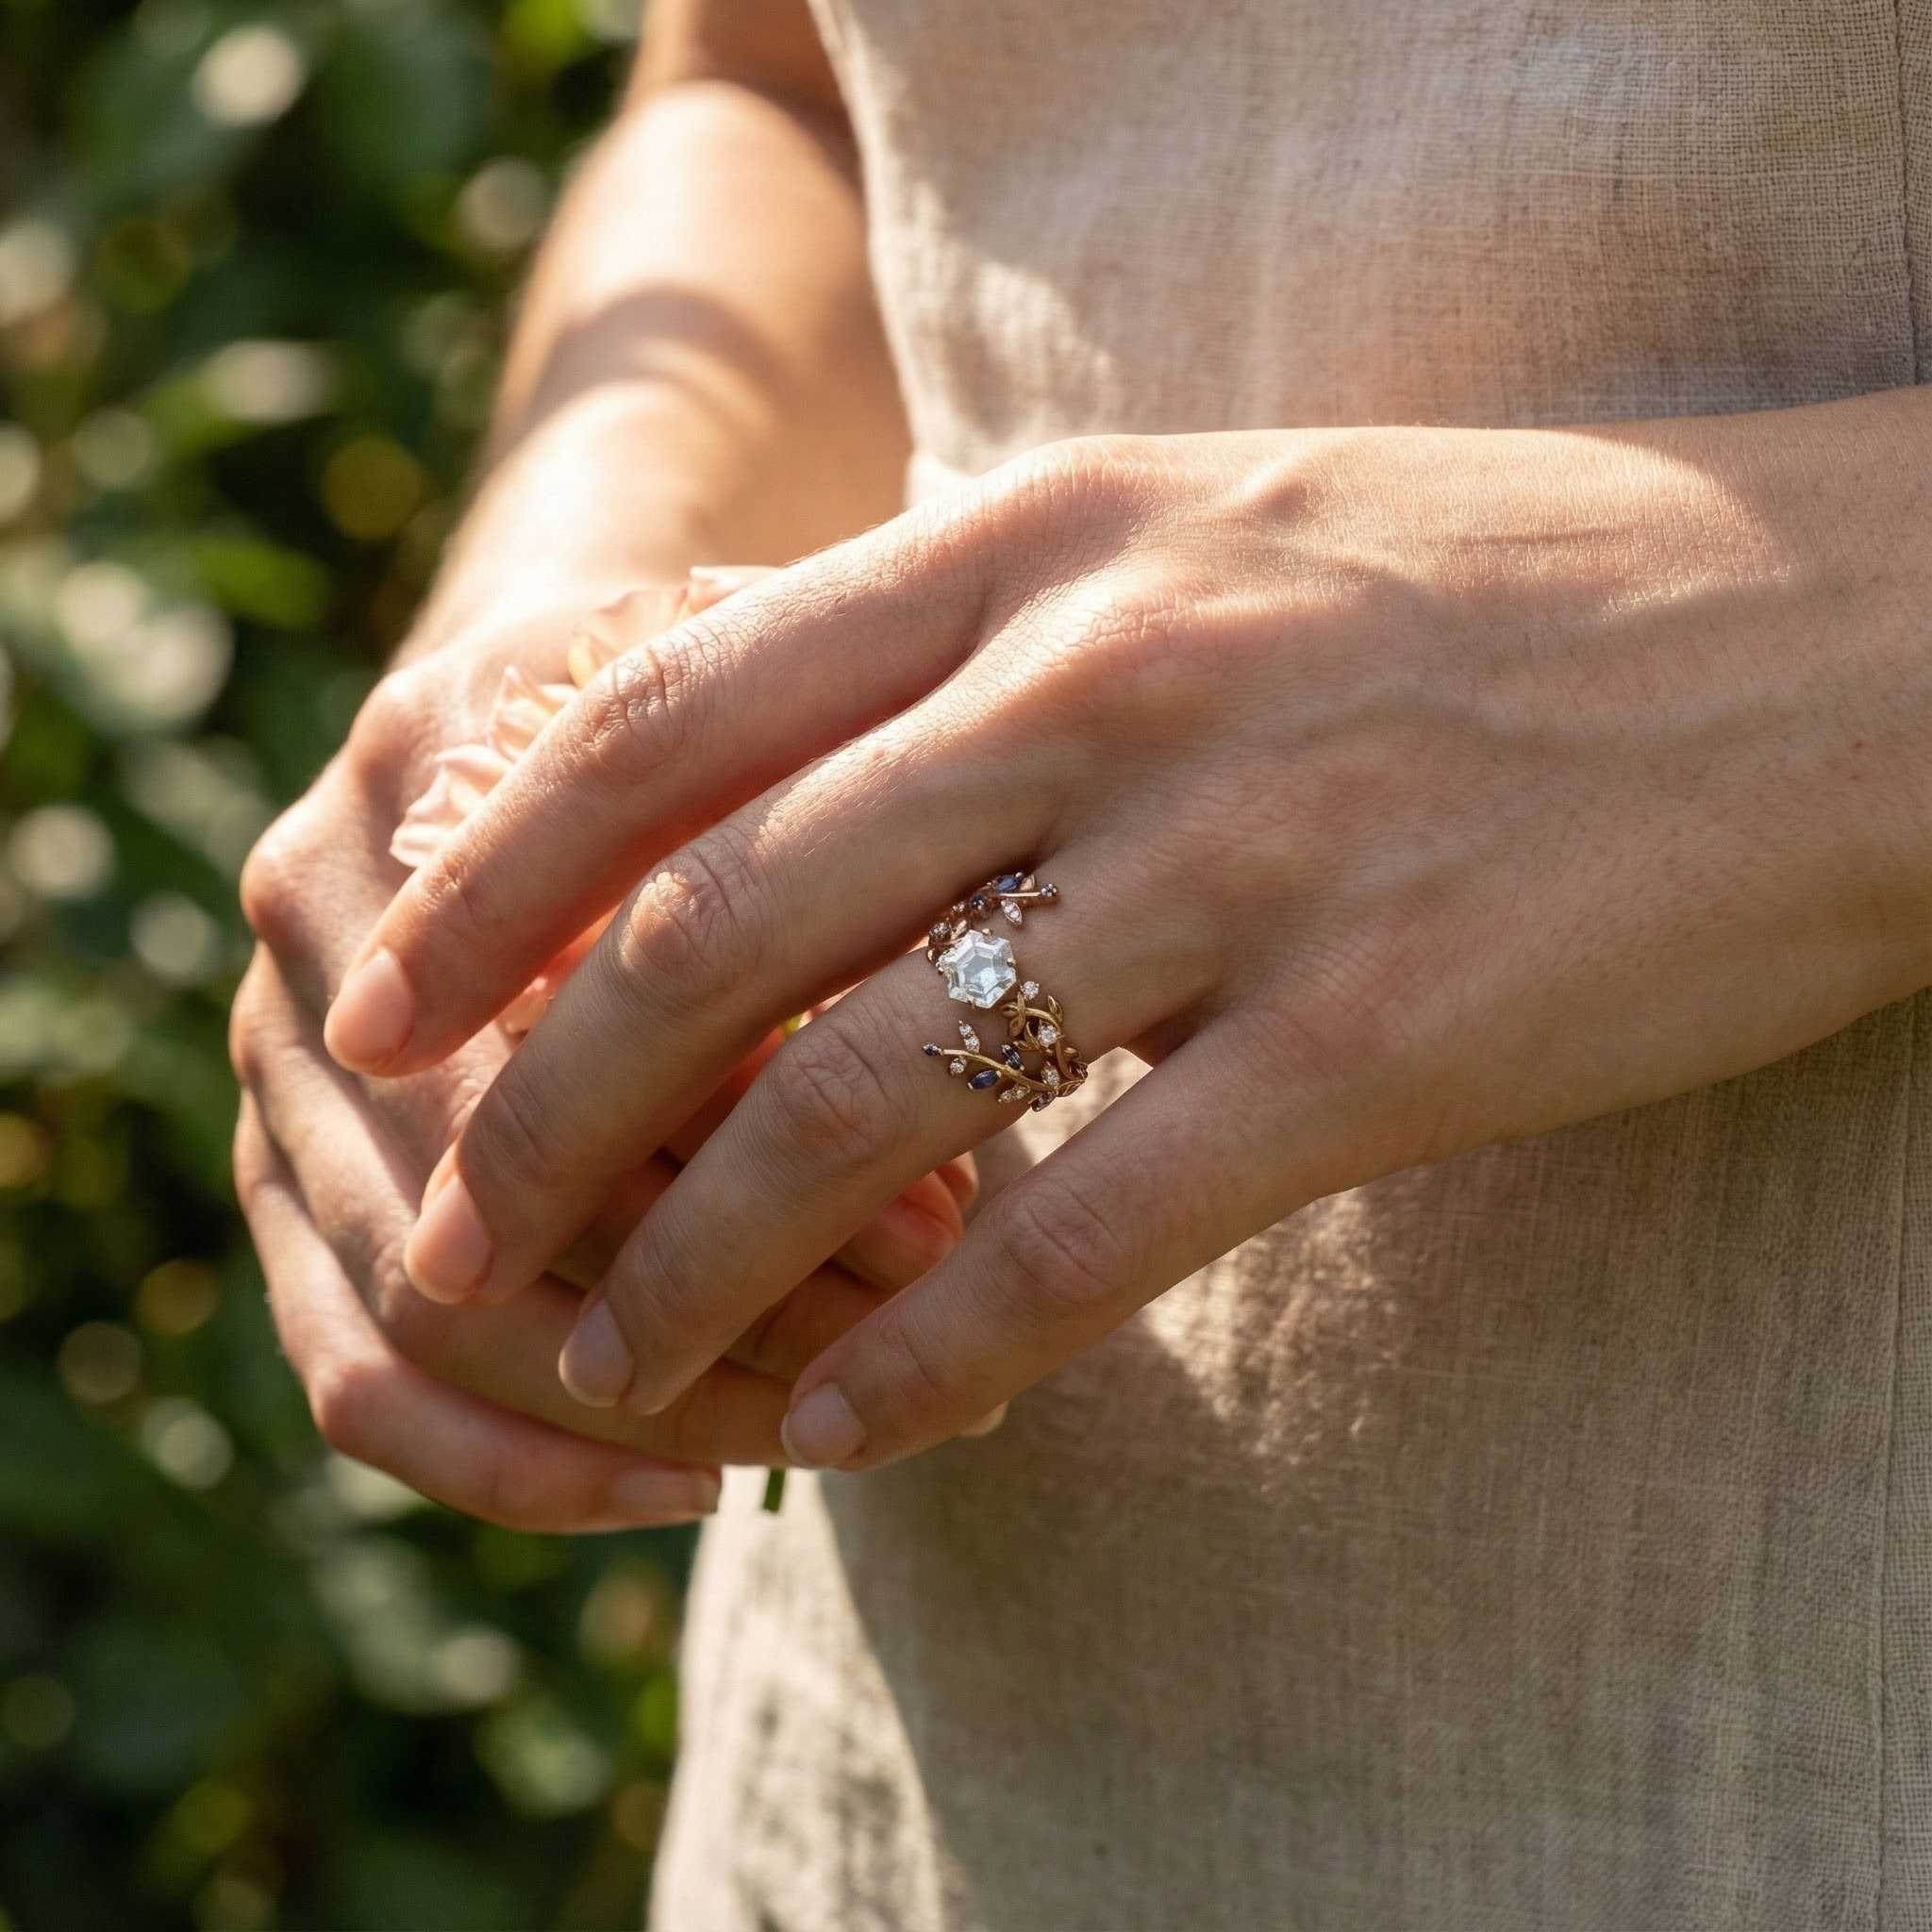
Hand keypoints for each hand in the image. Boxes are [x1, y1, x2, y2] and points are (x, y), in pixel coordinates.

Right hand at [234, 601, 972, 1527]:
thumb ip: (833, 952)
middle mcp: (312, 929)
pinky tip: (689, 1484)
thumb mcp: (796, 779)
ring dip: (630, 1406)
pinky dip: (519, 1463)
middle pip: (475, 1199)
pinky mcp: (282, 1185)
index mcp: (418, 784)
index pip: (560, 1039)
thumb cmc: (728, 733)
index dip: (755, 1162)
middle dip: (708, 1306)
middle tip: (901, 1355)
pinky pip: (353, 1377)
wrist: (565, 687)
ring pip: (414, 1316)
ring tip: (821, 1430)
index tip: (951, 1236)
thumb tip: (940, 1232)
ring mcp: (270, 1066)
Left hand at [327, 402, 1931, 1469]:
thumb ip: (976, 630)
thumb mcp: (1196, 530)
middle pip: (718, 930)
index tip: (388, 1020)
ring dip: (702, 1264)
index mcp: (1038, 546)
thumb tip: (759, 768)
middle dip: (543, 1117)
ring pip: (869, 1098)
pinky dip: (936, 1355)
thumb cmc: (1503, 583)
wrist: (1856, 628)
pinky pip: (1087, 1228)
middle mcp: (1112, 680)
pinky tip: (848, 1438)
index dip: (489, 891)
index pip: (663, 725)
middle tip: (464, 1241)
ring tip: (616, 1371)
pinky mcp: (1386, 1029)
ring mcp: (1248, 854)